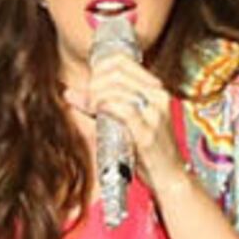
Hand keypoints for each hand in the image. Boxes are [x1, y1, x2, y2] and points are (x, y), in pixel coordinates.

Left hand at [75, 39, 184, 192]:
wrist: (170, 176)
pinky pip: (122, 109)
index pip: (123, 61)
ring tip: (91, 107)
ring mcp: (154, 114)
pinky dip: (104, 107)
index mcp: (156, 90)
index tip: (90, 84)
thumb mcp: (126, 121)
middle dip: (95, 83)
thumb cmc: (147, 150)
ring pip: (117, 89)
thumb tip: (68, 92)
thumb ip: (101, 104)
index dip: (99, 68)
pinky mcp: (147, 132)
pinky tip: (98, 112)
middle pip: (117, 73)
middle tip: (88, 99)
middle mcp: (158, 97)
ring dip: (97, 96)